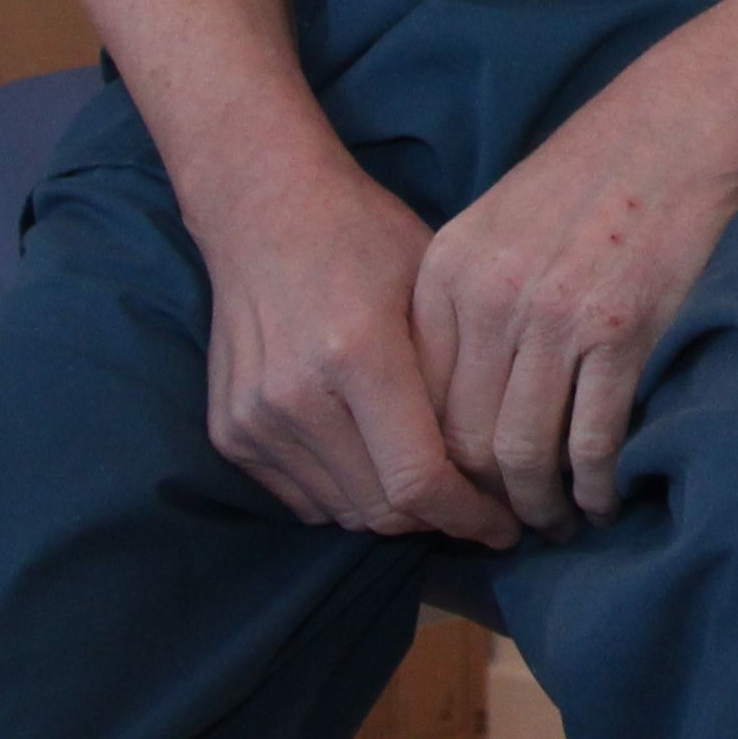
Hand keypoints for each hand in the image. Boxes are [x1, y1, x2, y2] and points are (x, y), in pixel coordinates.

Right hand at [198, 154, 519, 545]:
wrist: (263, 211)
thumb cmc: (365, 236)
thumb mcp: (433, 286)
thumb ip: (458, 377)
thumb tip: (505, 461)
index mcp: (357, 354)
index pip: (419, 480)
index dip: (469, 517)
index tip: (506, 527)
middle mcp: (297, 396)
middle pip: (382, 509)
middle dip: (439, 521)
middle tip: (479, 508)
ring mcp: (256, 419)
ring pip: (344, 512)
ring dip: (393, 513)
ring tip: (433, 487)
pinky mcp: (231, 432)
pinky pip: (304, 500)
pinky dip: (347, 496)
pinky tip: (377, 464)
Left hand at [410, 63, 737, 533]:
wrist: (684, 120)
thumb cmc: (596, 172)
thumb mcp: (499, 222)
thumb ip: (466, 301)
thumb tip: (452, 403)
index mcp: (448, 270)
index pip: (416, 401)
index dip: (436, 463)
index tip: (461, 494)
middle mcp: (490, 297)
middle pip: (460, 439)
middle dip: (482, 500)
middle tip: (509, 528)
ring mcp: (555, 317)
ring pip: (521, 453)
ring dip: (538, 507)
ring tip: (557, 525)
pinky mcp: (622, 332)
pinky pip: (590, 441)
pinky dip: (593, 488)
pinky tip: (604, 499)